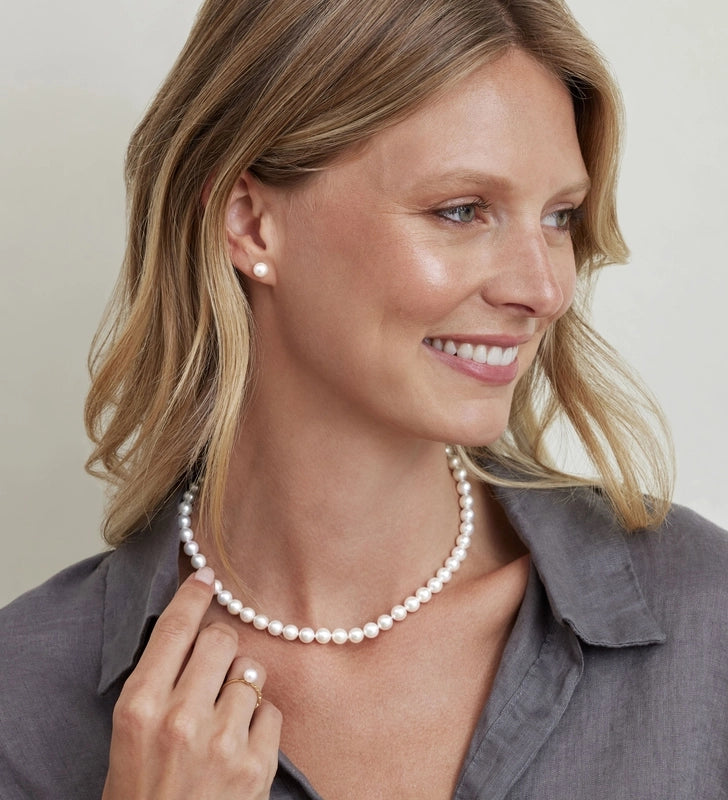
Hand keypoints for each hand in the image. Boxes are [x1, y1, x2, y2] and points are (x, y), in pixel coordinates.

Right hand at [102, 567, 281, 798]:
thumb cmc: (141, 797)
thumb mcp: (129, 738)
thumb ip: (158, 685)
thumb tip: (194, 634)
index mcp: (140, 709)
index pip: (173, 630)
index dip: (193, 595)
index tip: (206, 577)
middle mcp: (182, 719)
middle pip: (221, 639)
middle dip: (221, 646)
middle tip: (213, 665)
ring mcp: (223, 742)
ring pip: (251, 671)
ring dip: (241, 684)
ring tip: (224, 715)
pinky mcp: (256, 765)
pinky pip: (271, 709)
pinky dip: (260, 719)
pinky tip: (241, 741)